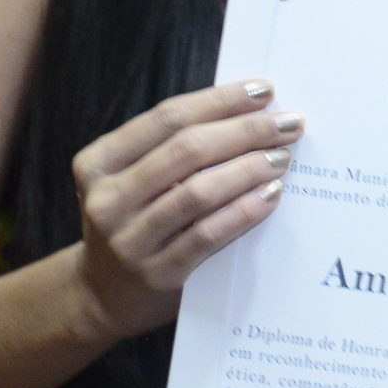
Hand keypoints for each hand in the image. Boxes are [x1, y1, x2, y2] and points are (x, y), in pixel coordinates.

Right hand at [67, 79, 301, 340]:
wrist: (102, 297)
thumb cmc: (133, 224)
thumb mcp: (131, 180)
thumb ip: (171, 149)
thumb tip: (247, 111)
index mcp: (99, 162)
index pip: (168, 117)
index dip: (220, 100)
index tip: (264, 90)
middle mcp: (107, 198)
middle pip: (187, 149)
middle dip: (245, 130)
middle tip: (288, 123)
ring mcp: (129, 239)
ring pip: (198, 191)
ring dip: (249, 168)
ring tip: (283, 157)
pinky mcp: (158, 273)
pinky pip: (209, 234)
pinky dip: (244, 210)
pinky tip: (271, 195)